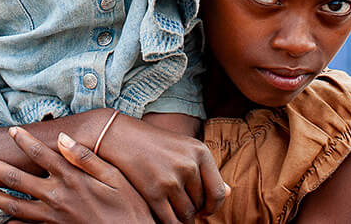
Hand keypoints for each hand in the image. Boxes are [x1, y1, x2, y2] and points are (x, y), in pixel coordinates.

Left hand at [0, 127, 152, 223]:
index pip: (40, 154)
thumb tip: (64, 137)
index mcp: (71, 178)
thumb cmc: (129, 206)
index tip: (10, 130)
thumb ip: (87, 157)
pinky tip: (1, 219)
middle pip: (18, 180)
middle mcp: (57, 197)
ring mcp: (53, 218)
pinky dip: (11, 223)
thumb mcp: (114, 177)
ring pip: (15, 206)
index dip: (23, 140)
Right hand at [99, 114, 228, 222]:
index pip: (218, 192)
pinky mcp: (154, 192)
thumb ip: (206, 171)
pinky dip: (170, 223)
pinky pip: (170, 220)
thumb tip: (230, 194)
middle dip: (193, 211)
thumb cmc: (154, 144)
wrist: (120, 136)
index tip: (204, 210)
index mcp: (200, 152)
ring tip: (172, 210)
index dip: (212, 206)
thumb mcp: (184, 148)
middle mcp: (188, 165)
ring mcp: (171, 179)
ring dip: (181, 218)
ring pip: (187, 215)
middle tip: (181, 207)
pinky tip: (163, 216)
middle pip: (201, 204)